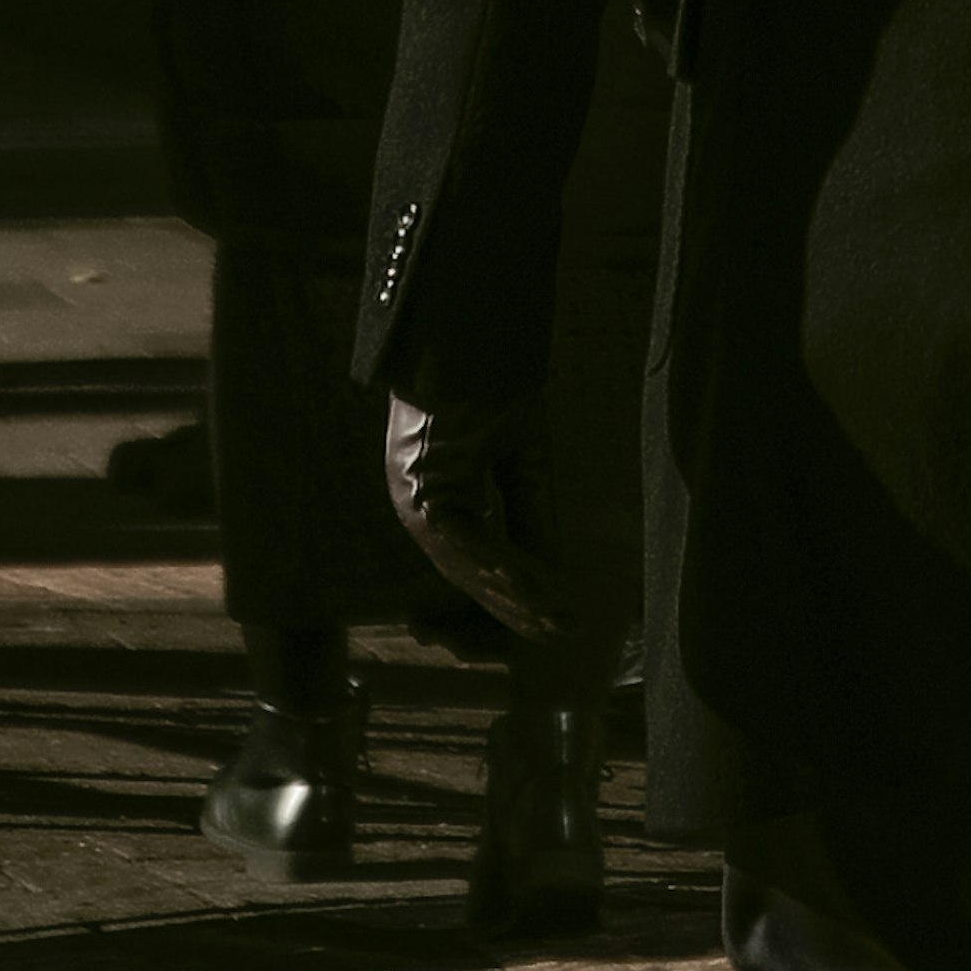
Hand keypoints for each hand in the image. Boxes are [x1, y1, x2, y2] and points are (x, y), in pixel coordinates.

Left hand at [382, 390, 565, 637]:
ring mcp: (411, 497)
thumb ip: (529, 520)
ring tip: (554, 618)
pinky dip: (501, 561)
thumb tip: (551, 578)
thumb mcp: (522, 464)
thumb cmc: (491, 387)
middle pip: (467, 575)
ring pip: (465, 565)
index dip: (510, 600)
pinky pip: (463, 538)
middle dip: (514, 609)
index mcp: (436, 498)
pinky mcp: (417, 486)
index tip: (548, 624)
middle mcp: (417, 505)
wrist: (470, 337)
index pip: (471, 566)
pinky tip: (534, 584)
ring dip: (512, 594)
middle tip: (559, 634)